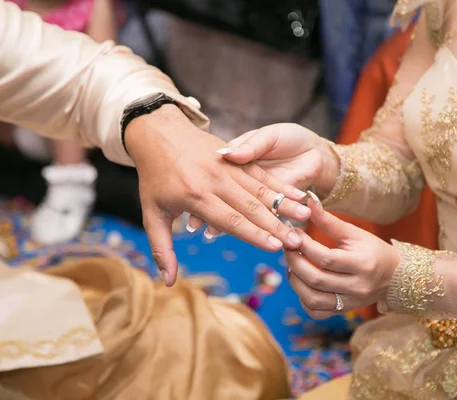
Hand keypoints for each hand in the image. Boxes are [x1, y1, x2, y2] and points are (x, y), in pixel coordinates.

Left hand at [125, 106, 311, 285]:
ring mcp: (228, 166)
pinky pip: (261, 172)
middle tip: (296, 241)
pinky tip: (297, 193)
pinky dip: (280, 184)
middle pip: (251, 206)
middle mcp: (215, 180)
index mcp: (195, 196)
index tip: (274, 248)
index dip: (254, 235)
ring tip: (305, 215)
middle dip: (275, 225)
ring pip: (261, 187)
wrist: (157, 131)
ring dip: (284, 203)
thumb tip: (167, 282)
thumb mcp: (151, 213)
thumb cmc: (153, 176)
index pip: (230, 220)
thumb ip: (162, 249)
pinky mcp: (236, 157)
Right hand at [186, 123, 339, 235]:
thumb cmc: (290, 138)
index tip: (193, 205)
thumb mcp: (269, 136)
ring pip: (239, 212)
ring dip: (225, 224)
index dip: (204, 190)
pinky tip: (238, 236)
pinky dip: (251, 228)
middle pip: (224, 199)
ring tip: (211, 235)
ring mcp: (255, 197)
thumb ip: (253, 145)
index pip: (217, 178)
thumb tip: (232, 154)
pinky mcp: (272, 207)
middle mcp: (243, 183)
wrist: (314, 151)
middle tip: (197, 226)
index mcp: (237, 163)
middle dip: (210, 213)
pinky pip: (261, 218)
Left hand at [285, 192, 400, 318]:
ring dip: (295, 282)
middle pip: (316, 279)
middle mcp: (357, 287)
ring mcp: (350, 303)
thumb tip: (308, 201)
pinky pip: (317, 312)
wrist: (395, 276)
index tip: (293, 232)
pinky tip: (302, 283)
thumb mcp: (354, 233)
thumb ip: (329, 220)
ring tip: (291, 265)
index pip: (326, 258)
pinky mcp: (343, 312)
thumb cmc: (373, 250)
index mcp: (361, 265)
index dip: (304, 245)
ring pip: (313, 300)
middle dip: (295, 262)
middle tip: (286, 247)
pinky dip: (303, 299)